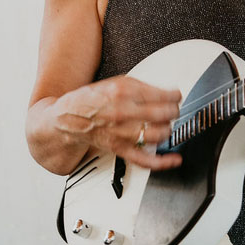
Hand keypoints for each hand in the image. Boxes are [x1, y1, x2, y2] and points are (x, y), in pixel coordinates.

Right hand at [55, 75, 181, 169]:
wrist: (68, 118)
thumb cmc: (91, 100)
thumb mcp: (116, 82)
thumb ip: (140, 87)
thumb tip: (165, 92)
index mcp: (123, 91)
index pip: (162, 95)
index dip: (174, 96)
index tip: (176, 96)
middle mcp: (123, 112)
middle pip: (164, 114)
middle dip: (173, 111)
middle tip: (173, 110)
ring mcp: (122, 132)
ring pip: (159, 134)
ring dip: (168, 129)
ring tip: (166, 125)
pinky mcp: (120, 149)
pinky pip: (145, 159)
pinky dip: (163, 162)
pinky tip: (174, 159)